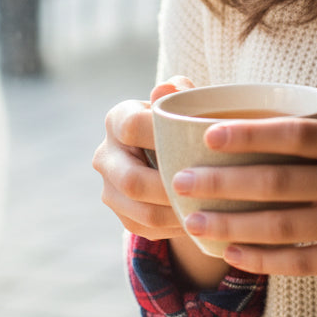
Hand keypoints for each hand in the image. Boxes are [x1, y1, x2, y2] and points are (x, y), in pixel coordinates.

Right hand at [93, 76, 194, 241]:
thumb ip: (179, 92)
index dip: (163, 136)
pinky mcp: (122, 216)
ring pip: (141, 212)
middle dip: (171, 186)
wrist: (171, 148)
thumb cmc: (183, 118)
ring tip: (210, 208)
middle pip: (132, 180)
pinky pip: (148, 229)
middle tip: (208, 186)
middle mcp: (106, 155)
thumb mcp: (183, 101)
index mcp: (117, 119)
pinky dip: (177, 226)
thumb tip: (166, 88)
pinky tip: (202, 218)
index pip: (132, 128)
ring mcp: (109, 189)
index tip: (198, 141)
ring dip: (177, 212)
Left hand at [170, 117, 316, 280]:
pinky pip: (304, 262)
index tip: (209, 134)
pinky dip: (265, 260)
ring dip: (233, 224)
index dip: (250, 133)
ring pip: (283, 225)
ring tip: (196, 222)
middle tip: (182, 181)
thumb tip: (273, 133)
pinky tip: (236, 255)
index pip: (296, 134)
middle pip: (278, 181)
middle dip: (224, 182)